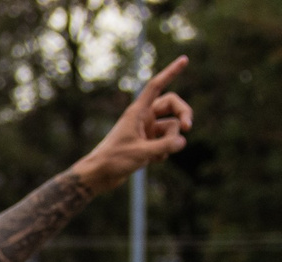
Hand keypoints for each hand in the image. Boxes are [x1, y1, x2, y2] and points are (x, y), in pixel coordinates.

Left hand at [74, 58, 191, 191]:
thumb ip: (164, 146)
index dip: (170, 72)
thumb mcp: (141, 153)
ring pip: (171, 128)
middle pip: (173, 106)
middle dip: (184, 114)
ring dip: (170, 141)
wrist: (98, 176)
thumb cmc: (113, 161)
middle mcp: (144, 118)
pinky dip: (163, 152)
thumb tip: (183, 141)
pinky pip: (166, 143)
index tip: (184, 59)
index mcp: (138, 112)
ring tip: (157, 155)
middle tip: (188, 127)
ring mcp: (147, 130)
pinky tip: (151, 162)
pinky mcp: (148, 143)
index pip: (156, 86)